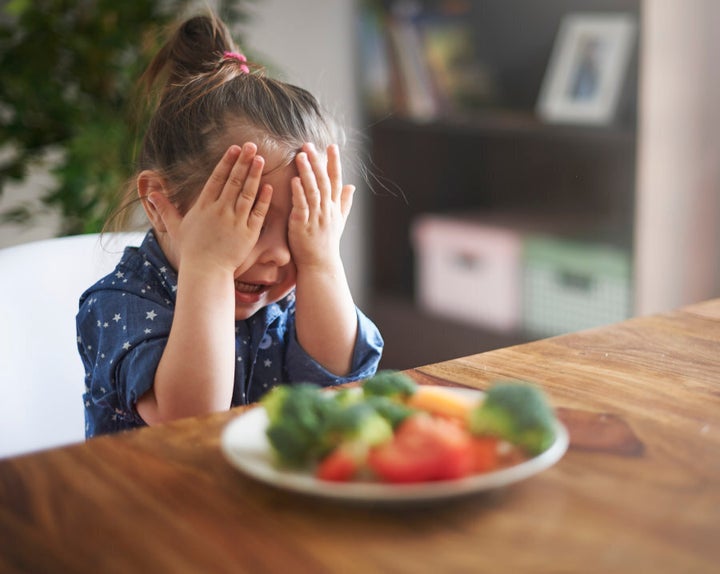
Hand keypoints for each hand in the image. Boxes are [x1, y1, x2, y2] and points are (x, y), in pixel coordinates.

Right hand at [148, 143, 271, 274]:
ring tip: (261, 159)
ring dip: (254, 175)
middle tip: (252, 146)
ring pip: (247, 193)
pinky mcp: (249, 233)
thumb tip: (150, 193)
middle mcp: (220, 210)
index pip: (217, 178)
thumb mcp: (176, 227)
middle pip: (234, 181)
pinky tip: (269, 186)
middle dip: (243, 162)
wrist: (206, 271)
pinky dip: (264, 199)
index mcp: (204, 206)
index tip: (234, 148)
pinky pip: (258, 212)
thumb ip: (166, 208)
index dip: (227, 162)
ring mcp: (236, 221)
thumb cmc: (192, 250)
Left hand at [288, 143, 354, 271]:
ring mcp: (316, 217)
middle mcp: (327, 210)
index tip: (332, 146)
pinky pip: (302, 206)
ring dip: (307, 172)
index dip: (334, 163)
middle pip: (324, 181)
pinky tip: (294, 180)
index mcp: (334, 207)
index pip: (336, 180)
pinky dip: (298, 193)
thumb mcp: (339, 222)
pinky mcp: (302, 225)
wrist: (320, 265)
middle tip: (309, 145)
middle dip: (317, 162)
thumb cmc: (327, 244)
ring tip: (300, 156)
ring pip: (313, 191)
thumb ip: (344, 203)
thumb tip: (352, 186)